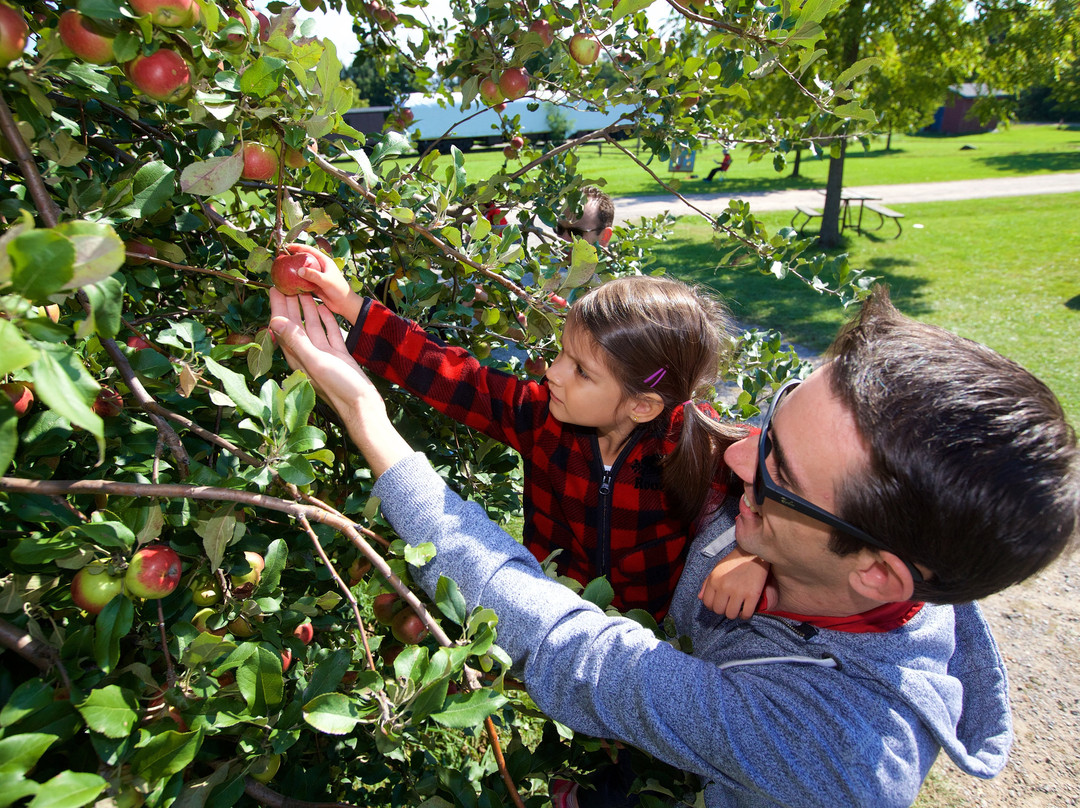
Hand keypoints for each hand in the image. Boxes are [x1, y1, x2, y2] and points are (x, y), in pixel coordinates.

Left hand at [268, 290, 410, 474]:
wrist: (364, 406)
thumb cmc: (340, 388)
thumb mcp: (316, 362)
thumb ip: (296, 341)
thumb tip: (274, 320)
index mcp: (297, 356)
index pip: (283, 326)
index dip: (278, 306)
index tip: (274, 287)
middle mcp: (307, 353)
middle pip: (295, 323)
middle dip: (290, 303)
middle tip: (286, 282)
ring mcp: (323, 354)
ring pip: (312, 326)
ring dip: (307, 308)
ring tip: (304, 289)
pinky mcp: (338, 354)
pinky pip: (329, 332)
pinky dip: (325, 319)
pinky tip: (323, 308)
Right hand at [284, 243, 361, 322]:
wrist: (344, 304)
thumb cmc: (340, 290)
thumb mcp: (326, 281)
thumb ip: (314, 275)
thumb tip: (299, 270)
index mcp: (324, 261)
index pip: (309, 250)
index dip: (298, 247)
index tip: (287, 246)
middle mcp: (320, 267)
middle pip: (304, 259)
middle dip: (293, 257)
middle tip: (282, 257)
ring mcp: (316, 276)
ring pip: (303, 270)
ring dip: (293, 269)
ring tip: (282, 268)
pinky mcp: (314, 285)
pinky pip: (303, 280)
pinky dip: (296, 280)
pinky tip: (287, 281)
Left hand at [698, 547, 769, 619]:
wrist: (753, 553)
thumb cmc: (734, 561)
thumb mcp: (717, 568)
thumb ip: (707, 583)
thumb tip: (700, 597)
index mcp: (714, 580)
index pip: (707, 603)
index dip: (713, 606)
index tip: (720, 604)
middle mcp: (724, 587)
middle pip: (718, 610)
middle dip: (723, 610)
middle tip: (729, 605)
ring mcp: (738, 591)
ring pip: (731, 614)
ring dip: (734, 613)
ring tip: (738, 607)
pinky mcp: (752, 594)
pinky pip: (746, 614)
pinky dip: (745, 615)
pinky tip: (746, 609)